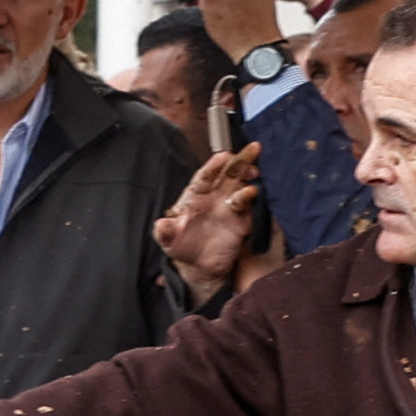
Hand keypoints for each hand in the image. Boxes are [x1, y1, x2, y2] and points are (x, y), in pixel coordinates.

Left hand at [155, 144, 259, 296]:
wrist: (200, 266)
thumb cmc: (181, 245)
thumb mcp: (167, 239)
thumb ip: (164, 231)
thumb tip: (161, 225)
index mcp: (195, 194)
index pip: (205, 174)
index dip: (213, 165)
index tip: (223, 156)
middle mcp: (214, 195)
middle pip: (228, 172)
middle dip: (239, 160)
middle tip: (252, 148)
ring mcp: (228, 205)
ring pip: (240, 184)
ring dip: (247, 174)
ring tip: (253, 170)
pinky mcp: (241, 219)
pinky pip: (246, 204)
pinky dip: (248, 197)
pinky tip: (251, 192)